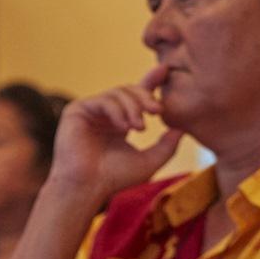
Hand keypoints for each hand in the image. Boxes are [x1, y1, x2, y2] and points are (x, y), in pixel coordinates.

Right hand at [46, 67, 183, 201]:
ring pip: (118, 93)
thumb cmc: (116, 178)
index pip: (136, 97)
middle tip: (157, 110)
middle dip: (146, 96)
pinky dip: (117, 111)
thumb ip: (168, 145)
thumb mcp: (151, 160)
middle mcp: (105, 115)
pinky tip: (124, 127)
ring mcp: (90, 112)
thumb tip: (183, 128)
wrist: (88, 187)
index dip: (150, 82)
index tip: (165, 71)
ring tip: (140, 127)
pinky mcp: (76, 110)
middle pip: (129, 91)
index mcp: (120, 122)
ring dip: (133, 107)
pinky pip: (103, 100)